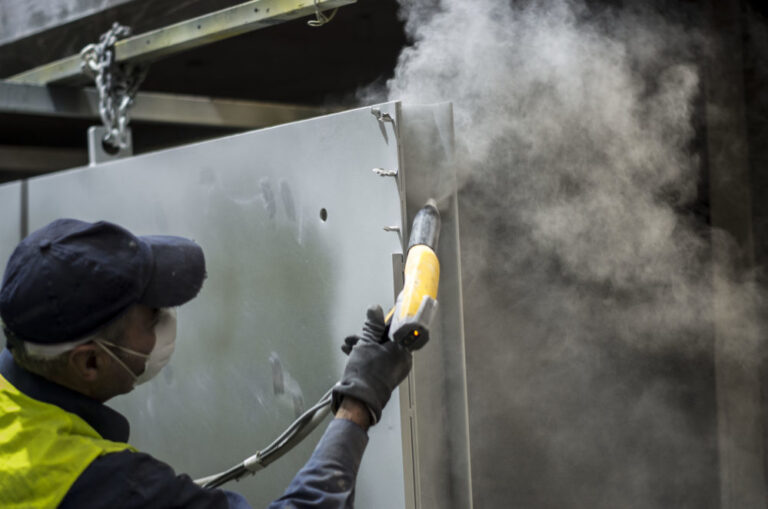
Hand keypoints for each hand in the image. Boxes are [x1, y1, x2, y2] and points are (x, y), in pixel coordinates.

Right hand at [332, 306, 412, 424]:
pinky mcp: (386, 376)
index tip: (376, 316)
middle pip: (386, 339)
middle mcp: (402, 360)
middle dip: (368, 335)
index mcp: (403, 349)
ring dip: (363, 345)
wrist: (359, 399)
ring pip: (379, 350)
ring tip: (348, 344)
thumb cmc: (365, 372)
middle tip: (356, 334)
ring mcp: (395, 369)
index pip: (396, 328)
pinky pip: (378, 360)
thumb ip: (372, 325)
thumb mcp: (366, 342)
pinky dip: (367, 355)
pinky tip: (350, 352)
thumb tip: (375, 308)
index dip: (383, 321)